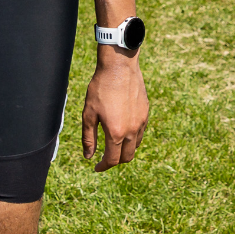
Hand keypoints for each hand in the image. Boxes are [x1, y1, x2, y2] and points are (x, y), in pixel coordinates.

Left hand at [81, 50, 148, 169]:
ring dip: (125, 149)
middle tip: (104, 158)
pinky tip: (123, 129)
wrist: (119, 67)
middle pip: (127, 157)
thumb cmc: (100, 89)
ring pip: (136, 145)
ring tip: (114, 144)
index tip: (96, 167)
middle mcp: (131, 130)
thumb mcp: (89, 114)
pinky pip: (141, 132)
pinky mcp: (146, 112)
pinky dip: (132, 137)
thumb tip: (89, 156)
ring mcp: (141, 121)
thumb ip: (89, 138)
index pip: (112, 160)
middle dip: (115, 161)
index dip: (103, 166)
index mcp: (116, 133)